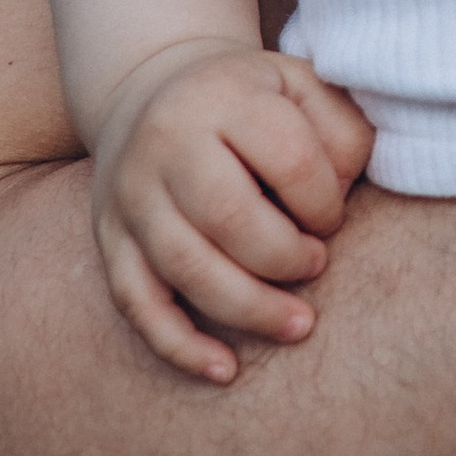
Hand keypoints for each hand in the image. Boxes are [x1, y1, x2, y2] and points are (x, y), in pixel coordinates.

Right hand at [88, 41, 372, 387]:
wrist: (151, 86)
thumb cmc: (248, 97)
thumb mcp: (301, 84)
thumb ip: (340, 131)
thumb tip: (345, 193)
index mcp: (225, 97)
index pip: (288, 159)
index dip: (325, 202)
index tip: (334, 219)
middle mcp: (168, 143)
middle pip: (228, 218)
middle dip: (285, 258)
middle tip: (316, 268)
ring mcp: (131, 196)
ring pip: (183, 266)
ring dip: (247, 308)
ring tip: (297, 325)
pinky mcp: (110, 240)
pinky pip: (136, 304)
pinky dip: (179, 344)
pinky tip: (225, 370)